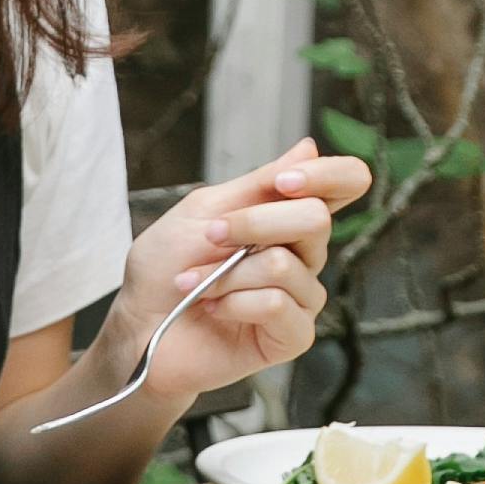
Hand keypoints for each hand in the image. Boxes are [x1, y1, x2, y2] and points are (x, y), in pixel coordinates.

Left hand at [103, 143, 368, 415]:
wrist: (138, 326)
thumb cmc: (165, 267)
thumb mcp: (205, 210)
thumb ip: (259, 184)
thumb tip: (310, 147)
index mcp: (288, 216)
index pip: (346, 182)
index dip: (328, 174)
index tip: (282, 182)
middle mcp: (304, 254)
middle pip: (315, 219)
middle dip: (251, 224)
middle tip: (210, 235)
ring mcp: (301, 296)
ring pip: (284, 265)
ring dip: (226, 272)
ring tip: (194, 283)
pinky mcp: (292, 336)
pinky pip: (279, 306)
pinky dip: (235, 302)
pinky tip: (213, 308)